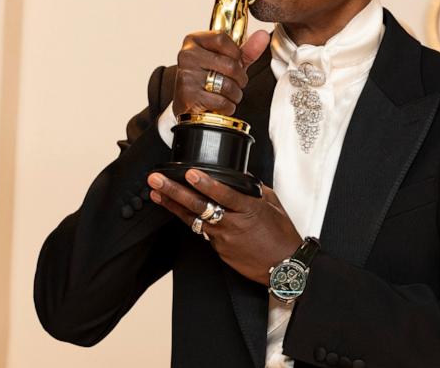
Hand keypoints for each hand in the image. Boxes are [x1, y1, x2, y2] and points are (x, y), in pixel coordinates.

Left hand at [147, 169, 301, 284]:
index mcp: (249, 209)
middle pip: (199, 206)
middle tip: (157, 181)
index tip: (190, 173)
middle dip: (175, 191)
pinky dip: (191, 220)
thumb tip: (240, 178)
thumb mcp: (273, 205)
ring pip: (194, 219)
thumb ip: (254, 190)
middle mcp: (233, 224)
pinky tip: (178, 210)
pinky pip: (203, 232)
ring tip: (156, 193)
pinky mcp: (219, 250)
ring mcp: (223, 239)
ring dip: (173, 205)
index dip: (205, 184)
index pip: (224, 194)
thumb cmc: (281, 235)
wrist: (284, 266)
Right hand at [173, 30, 269, 116]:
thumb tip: (263, 36)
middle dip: (240, 78)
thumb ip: (246, 49)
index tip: (235, 61)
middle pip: (230, 64)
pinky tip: (220, 103)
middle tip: (234, 82)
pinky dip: (227, 106)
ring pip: (228, 85)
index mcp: (194, 41)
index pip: (222, 39)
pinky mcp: (190, 96)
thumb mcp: (226, 59)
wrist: (187, 102)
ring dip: (235, 94)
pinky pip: (222, 102)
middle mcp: (188, 56)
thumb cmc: (207, 77)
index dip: (236, 53)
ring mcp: (187, 76)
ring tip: (227, 93)